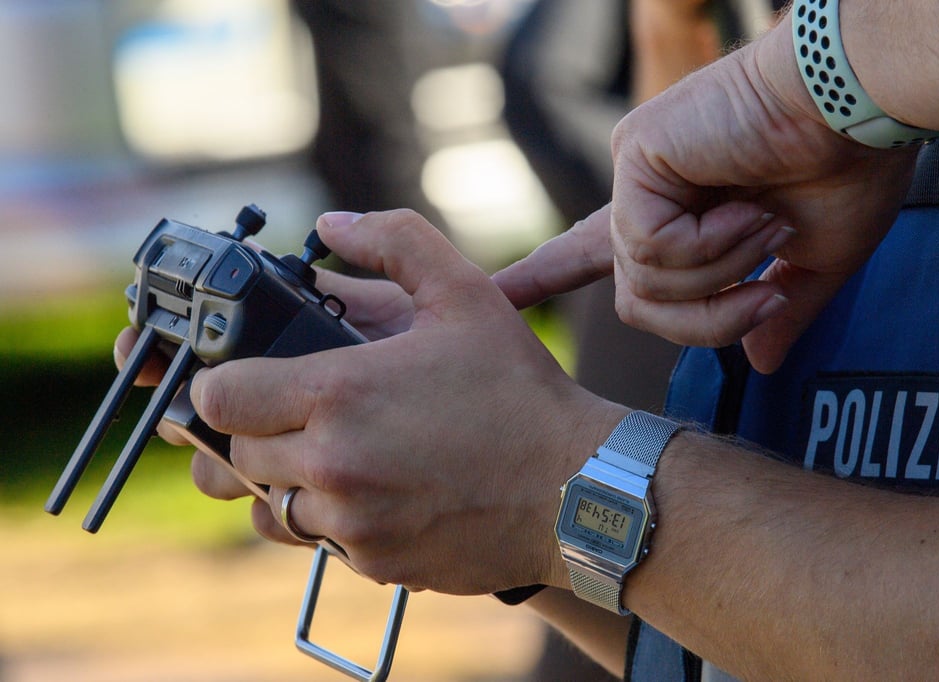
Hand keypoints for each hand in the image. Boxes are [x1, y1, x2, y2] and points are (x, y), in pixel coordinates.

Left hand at [190, 209, 621, 593]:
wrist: (579, 489)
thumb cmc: (521, 390)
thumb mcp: (465, 293)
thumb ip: (394, 241)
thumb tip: (332, 224)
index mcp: (339, 393)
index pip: (218, 397)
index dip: (223, 382)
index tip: (247, 376)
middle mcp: (332, 465)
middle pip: (236, 454)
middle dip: (257, 429)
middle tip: (305, 410)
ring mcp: (351, 523)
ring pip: (270, 506)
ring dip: (289, 479)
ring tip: (339, 453)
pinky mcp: (376, 564)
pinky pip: (321, 542)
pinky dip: (334, 518)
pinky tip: (381, 490)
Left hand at [495, 15, 919, 373]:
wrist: (860, 109)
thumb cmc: (848, 169)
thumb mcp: (815, 261)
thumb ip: (776, 311)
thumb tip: (760, 363)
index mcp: (680, 216)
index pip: (591, 253)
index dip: (545, 275)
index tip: (497, 295)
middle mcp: (647, 196)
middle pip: (635, 303)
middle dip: (704, 321)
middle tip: (767, 298)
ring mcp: (637, 174)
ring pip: (644, 280)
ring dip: (720, 274)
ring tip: (766, 224)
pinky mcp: (636, 155)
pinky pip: (650, 246)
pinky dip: (709, 246)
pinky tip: (745, 208)